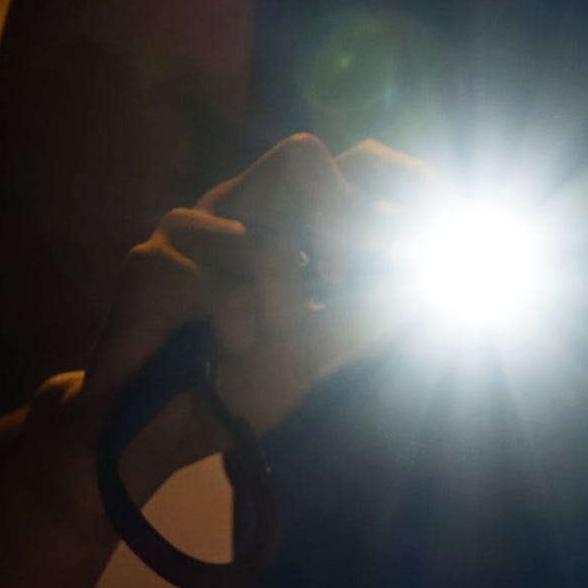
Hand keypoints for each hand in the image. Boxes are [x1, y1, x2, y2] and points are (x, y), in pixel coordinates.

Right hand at [72, 135, 430, 475]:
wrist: (162, 432)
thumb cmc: (240, 381)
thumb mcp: (326, 347)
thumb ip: (375, 307)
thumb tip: (438, 272)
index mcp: (289, 216)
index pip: (356, 162)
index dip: (401, 178)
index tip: (434, 222)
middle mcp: (240, 205)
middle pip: (303, 155)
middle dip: (338, 220)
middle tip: (340, 282)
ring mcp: (190, 226)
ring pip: (265, 241)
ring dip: (281, 313)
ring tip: (254, 350)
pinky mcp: (149, 261)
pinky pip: (218, 288)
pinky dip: (234, 331)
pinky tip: (216, 354)